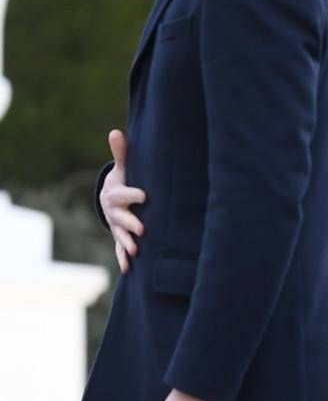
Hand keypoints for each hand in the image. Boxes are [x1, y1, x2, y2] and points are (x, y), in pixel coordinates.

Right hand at [100, 129, 146, 273]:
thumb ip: (121, 153)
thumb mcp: (123, 168)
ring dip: (127, 243)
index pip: (122, 194)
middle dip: (130, 223)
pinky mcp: (119, 237)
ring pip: (120, 235)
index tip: (144, 195)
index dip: (132, 194)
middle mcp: (113, 212)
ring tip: (136, 250)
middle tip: (142, 230)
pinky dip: (123, 259)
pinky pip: (119, 249)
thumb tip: (115, 131)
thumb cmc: (123, 181)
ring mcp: (116, 226)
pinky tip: (128, 269)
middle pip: (121, 218)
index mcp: (114, 194)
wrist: (111, 198)